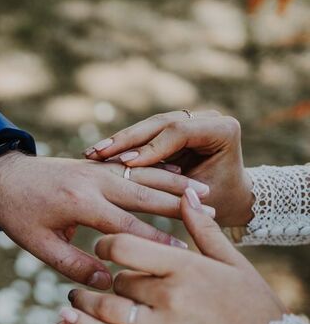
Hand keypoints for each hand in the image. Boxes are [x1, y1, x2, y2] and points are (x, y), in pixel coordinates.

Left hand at [0, 152, 192, 289]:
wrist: (3, 177)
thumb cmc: (20, 215)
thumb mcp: (40, 246)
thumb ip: (75, 265)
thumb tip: (109, 282)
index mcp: (81, 204)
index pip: (128, 227)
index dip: (158, 241)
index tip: (185, 253)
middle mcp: (95, 181)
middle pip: (147, 193)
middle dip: (181, 206)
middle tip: (215, 213)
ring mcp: (99, 169)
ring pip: (146, 176)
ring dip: (177, 184)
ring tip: (206, 191)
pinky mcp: (99, 165)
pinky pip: (136, 168)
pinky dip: (160, 171)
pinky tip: (180, 175)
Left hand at [60, 188, 285, 323]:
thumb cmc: (254, 306)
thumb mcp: (233, 263)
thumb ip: (204, 228)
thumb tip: (186, 194)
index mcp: (186, 266)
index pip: (125, 245)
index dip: (107, 244)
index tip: (104, 247)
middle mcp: (170, 296)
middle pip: (118, 279)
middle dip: (110, 279)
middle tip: (103, 280)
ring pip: (107, 310)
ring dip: (85, 304)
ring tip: (74, 302)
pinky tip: (73, 322)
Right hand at [85, 110, 253, 226]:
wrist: (231, 201)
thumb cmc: (219, 205)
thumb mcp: (199, 199)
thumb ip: (172, 186)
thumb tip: (140, 181)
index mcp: (223, 130)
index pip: (179, 132)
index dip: (150, 148)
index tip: (125, 163)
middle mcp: (208, 118)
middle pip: (160, 124)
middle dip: (127, 140)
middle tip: (99, 153)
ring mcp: (191, 119)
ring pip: (148, 126)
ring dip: (119, 141)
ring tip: (92, 153)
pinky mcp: (175, 127)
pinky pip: (145, 135)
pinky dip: (123, 146)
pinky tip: (99, 153)